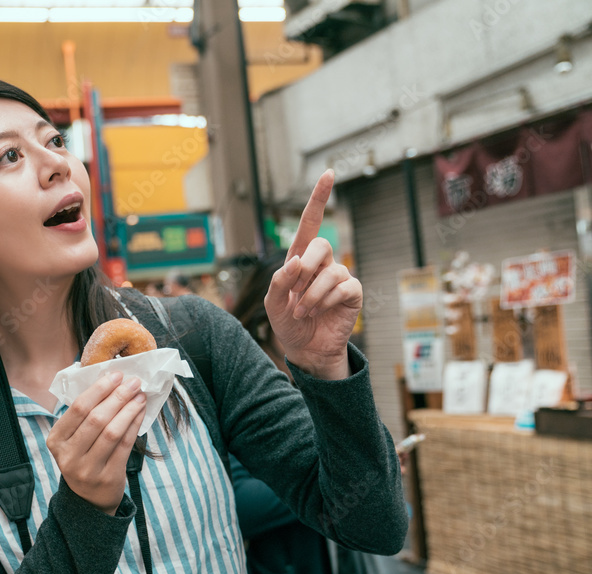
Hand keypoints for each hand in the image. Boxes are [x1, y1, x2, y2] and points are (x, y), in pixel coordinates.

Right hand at [47, 372, 146, 514]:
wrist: (88, 500)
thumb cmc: (83, 458)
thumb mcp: (72, 440)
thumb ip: (83, 416)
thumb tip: (110, 382)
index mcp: (56, 441)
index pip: (78, 408)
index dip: (99, 389)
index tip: (116, 375)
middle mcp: (68, 456)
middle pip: (96, 418)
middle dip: (117, 396)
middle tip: (133, 381)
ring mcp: (88, 469)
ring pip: (112, 432)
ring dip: (129, 409)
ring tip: (140, 395)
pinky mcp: (108, 477)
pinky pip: (125, 445)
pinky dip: (134, 425)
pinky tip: (140, 412)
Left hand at [264, 170, 361, 379]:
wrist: (304, 348)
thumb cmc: (287, 322)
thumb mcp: (273, 303)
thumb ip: (279, 280)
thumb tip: (297, 261)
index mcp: (300, 258)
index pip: (311, 222)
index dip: (319, 198)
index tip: (328, 174)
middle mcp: (322, 263)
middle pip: (321, 243)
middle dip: (306, 266)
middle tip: (295, 292)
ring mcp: (339, 276)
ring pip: (331, 270)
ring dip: (311, 294)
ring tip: (302, 311)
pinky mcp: (352, 293)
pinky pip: (343, 287)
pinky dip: (326, 301)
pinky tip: (319, 312)